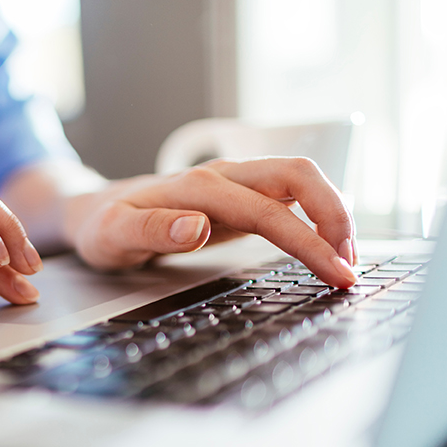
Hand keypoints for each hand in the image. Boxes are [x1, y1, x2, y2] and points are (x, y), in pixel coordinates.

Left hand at [65, 157, 357, 287]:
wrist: (95, 211)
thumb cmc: (103, 226)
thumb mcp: (112, 236)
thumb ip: (151, 231)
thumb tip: (197, 227)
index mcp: (196, 187)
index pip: (268, 209)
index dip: (309, 239)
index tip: (336, 271)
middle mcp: (221, 177)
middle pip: (299, 175)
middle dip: (336, 216)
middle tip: (350, 266)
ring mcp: (233, 184)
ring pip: (299, 181)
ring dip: (331, 214)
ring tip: (345, 260)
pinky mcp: (238, 197)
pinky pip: (288, 197)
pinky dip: (315, 218)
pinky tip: (324, 247)